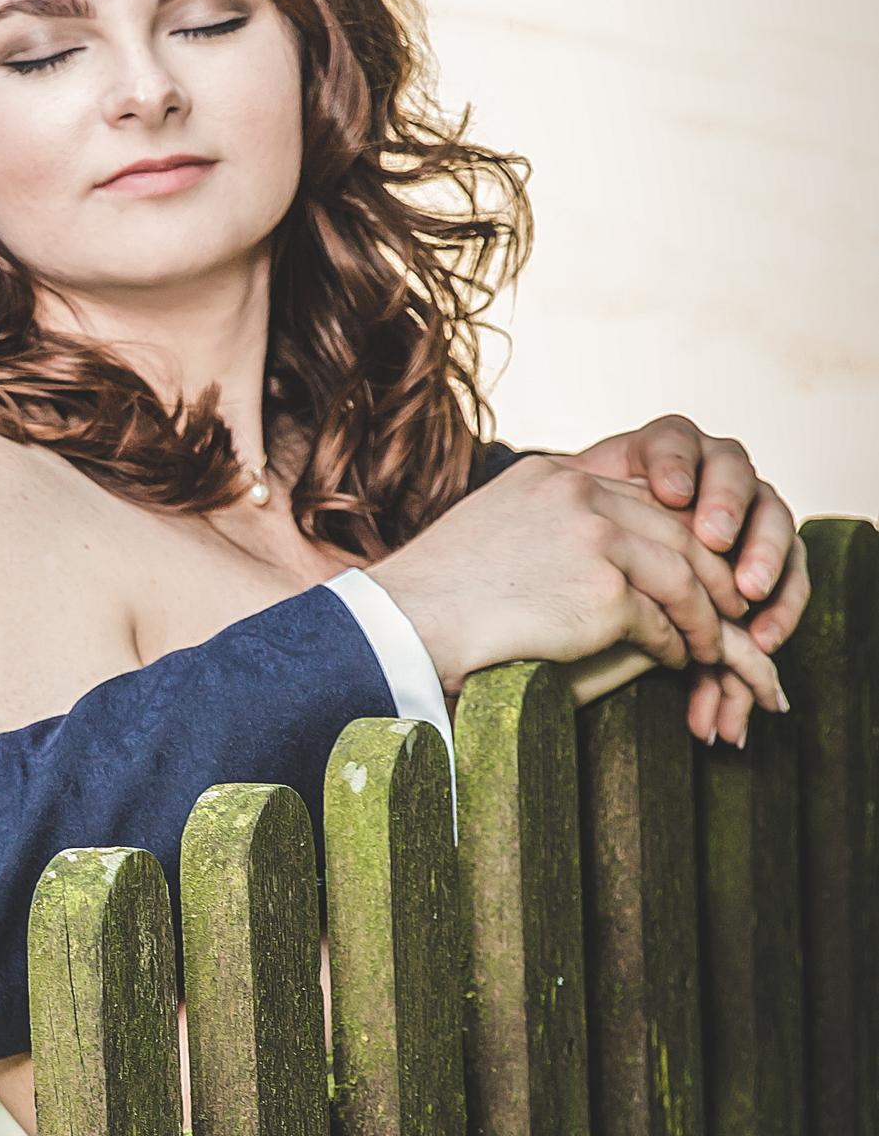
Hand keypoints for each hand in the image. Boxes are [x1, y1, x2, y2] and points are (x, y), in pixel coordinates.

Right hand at [368, 455, 791, 739]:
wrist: (406, 626)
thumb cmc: (441, 591)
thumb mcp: (497, 526)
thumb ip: (551, 523)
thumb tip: (602, 551)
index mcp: (555, 474)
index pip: (642, 495)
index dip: (679, 532)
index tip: (696, 564)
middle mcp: (580, 496)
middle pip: (677, 529)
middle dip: (710, 573)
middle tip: (728, 605)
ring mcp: (594, 541)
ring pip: (682, 577)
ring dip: (703, 617)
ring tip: (709, 644)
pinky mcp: (602, 594)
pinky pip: (662, 622)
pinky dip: (675, 646)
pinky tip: (675, 661)